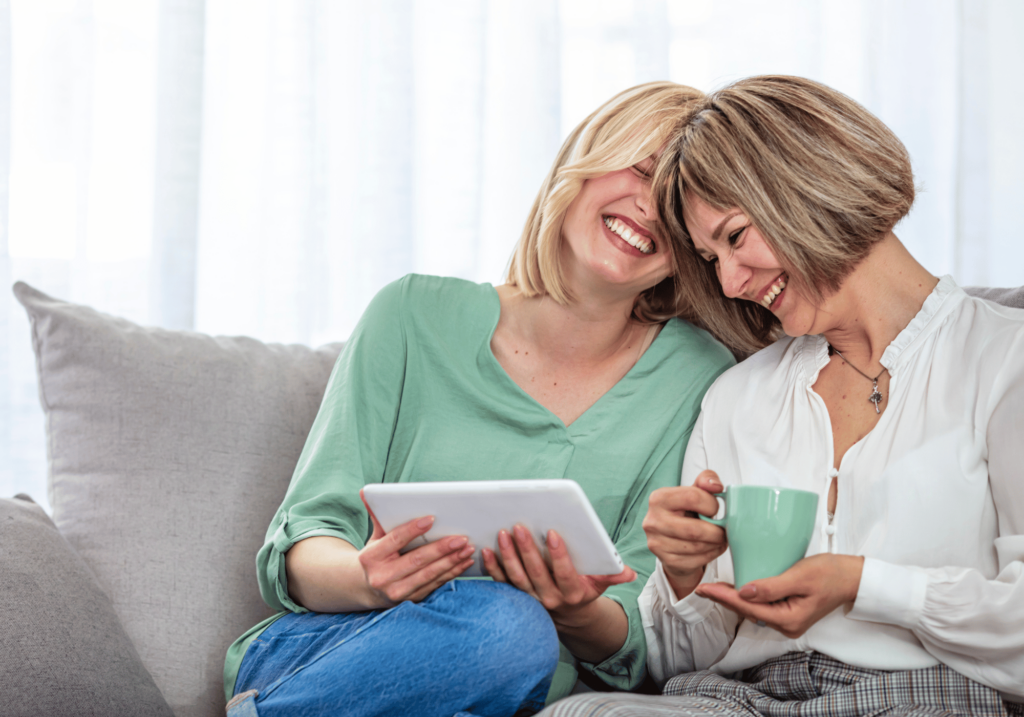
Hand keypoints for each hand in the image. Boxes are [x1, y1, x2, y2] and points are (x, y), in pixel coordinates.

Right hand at [356, 489, 476, 606]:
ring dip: (451, 562)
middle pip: (416, 560)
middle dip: (441, 549)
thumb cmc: (376, 556)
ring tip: (467, 549)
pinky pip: (434, 585)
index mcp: (371, 558)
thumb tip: (366, 491)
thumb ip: (377, 517)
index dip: (412, 529)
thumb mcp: (374, 537)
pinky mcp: (410, 599)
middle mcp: (382, 577)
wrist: (368, 588)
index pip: (395, 540)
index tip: (431, 518)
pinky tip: (464, 562)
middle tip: (460, 538)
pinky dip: (451, 574)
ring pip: (428, 575)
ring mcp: (396, 592)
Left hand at [481, 524, 634, 625]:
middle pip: (536, 574)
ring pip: (517, 578)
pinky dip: (493, 568)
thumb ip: (612, 576)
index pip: (564, 573)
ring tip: (502, 534)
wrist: (567, 616)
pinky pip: (502, 583)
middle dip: (527, 549)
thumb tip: (629, 573)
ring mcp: (531, 600)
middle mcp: (549, 599)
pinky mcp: (515, 597)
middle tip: (520, 526)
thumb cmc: (584, 590)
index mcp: (572, 593)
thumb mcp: (600, 584)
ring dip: (508, 556)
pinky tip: (487, 551)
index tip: (552, 533)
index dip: (558, 554)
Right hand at [642, 470, 728, 596]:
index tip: (716, 508)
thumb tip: (715, 485)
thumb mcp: (694, 492)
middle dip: (717, 531)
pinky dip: (711, 554)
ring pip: (697, 546)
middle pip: (695, 529)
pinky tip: (712, 548)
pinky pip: (696, 560)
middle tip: (724, 530)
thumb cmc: (686, 513)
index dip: (712, 504)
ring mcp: (657, 543)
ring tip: (719, 538)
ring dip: (716, 544)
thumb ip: (706, 480)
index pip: (692, 497)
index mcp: (659, 498)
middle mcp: (653, 520)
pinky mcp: (666, 560)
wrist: (673, 540)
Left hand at [694, 553, 864, 637]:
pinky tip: (736, 588)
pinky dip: (747, 597)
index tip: (704, 589)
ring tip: (713, 587)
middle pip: (747, 610)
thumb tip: (744, 592)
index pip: (747, 607)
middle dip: (724, 599)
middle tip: (702, 587)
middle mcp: (786, 625)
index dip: (723, 597)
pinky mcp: (788, 611)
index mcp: (788, 619)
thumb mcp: (800, 577)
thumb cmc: (831, 574)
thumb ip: (772, 586)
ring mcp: (787, 620)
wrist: (853, 577)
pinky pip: (762, 606)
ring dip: (733, 598)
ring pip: (753, 609)